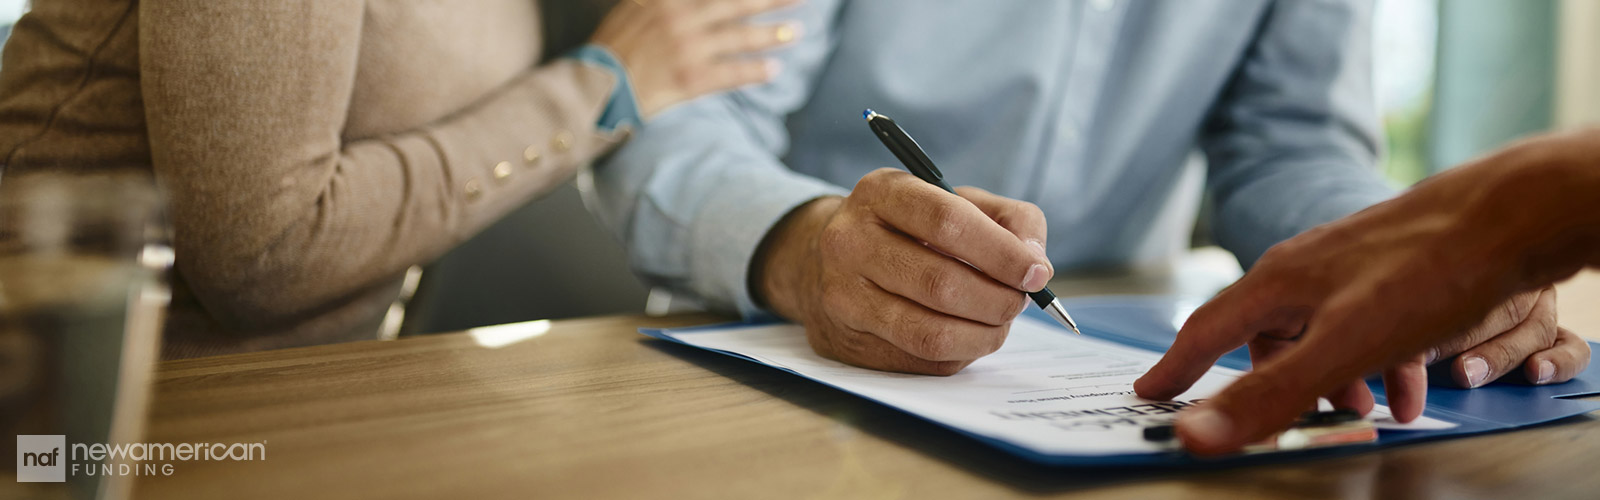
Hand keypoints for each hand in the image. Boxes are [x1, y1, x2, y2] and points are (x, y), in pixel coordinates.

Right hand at [590, 0, 800, 119]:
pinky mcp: (691, 78)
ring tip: (797, 32)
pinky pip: (732, 73)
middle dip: (773, 0)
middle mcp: (682, 18)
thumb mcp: (635, 6)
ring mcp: (689, 48)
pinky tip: (774, 69)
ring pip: (740, 37)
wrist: (596, 87)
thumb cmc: (613, 46)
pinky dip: (755, 70)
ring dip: (772, 34)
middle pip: (738, 4)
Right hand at [754, 169, 1053, 374]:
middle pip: (940, 283)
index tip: (1036, 273)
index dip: (1000, 252)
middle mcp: (849, 241)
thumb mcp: (955, 201)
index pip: (947, 221)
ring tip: (1000, 322)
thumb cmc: (910, 230)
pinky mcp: (844, 340)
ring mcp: (840, 295)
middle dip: (997, 299)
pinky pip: (919, 359)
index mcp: (880, 193)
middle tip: (1020, 301)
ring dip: (983, 334)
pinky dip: (958, 352)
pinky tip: (966, 336)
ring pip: (929, 331)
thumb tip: (1035, 261)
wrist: (831, 262)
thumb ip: (1009, 219)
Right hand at [1130, 142, 1595, 454]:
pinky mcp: (1388, 261)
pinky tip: (1409, 374)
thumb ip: (1266, 394)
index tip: (1150, 391)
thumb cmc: (1427, 272)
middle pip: (1265, 335)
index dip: (1177, 369)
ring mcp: (1346, 260)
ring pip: (1320, 329)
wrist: (1510, 212)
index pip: (1206, 331)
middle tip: (1299, 421)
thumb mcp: (1340, 349)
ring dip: (1338, 378)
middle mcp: (1302, 265)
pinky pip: (1362, 318)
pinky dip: (1374, 357)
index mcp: (1276, 282)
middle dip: (1279, 387)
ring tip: (1376, 407)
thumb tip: (1191, 434)